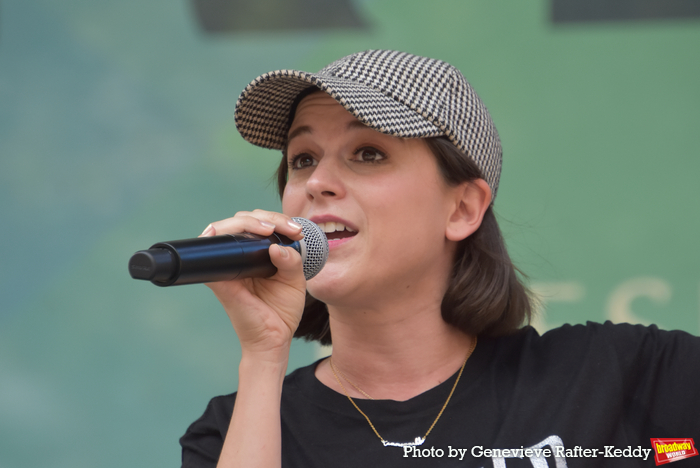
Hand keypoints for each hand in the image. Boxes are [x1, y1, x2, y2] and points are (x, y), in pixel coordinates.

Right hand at [200, 210, 306, 361]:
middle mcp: (238, 257)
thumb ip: (291, 260)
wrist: (274, 339)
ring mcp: (225, 266)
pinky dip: (222, 234)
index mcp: (255, 255)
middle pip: (242, 220)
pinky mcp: (218, 278)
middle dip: (267, 217)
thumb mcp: (294, 281)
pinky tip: (240, 233)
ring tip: (271, 229)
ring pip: (227, 227)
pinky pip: (212, 250)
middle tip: (290, 229)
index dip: (275, 219)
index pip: (257, 224)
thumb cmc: (282, 311)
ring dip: (250, 221)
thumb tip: (277, 246)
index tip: (297, 231)